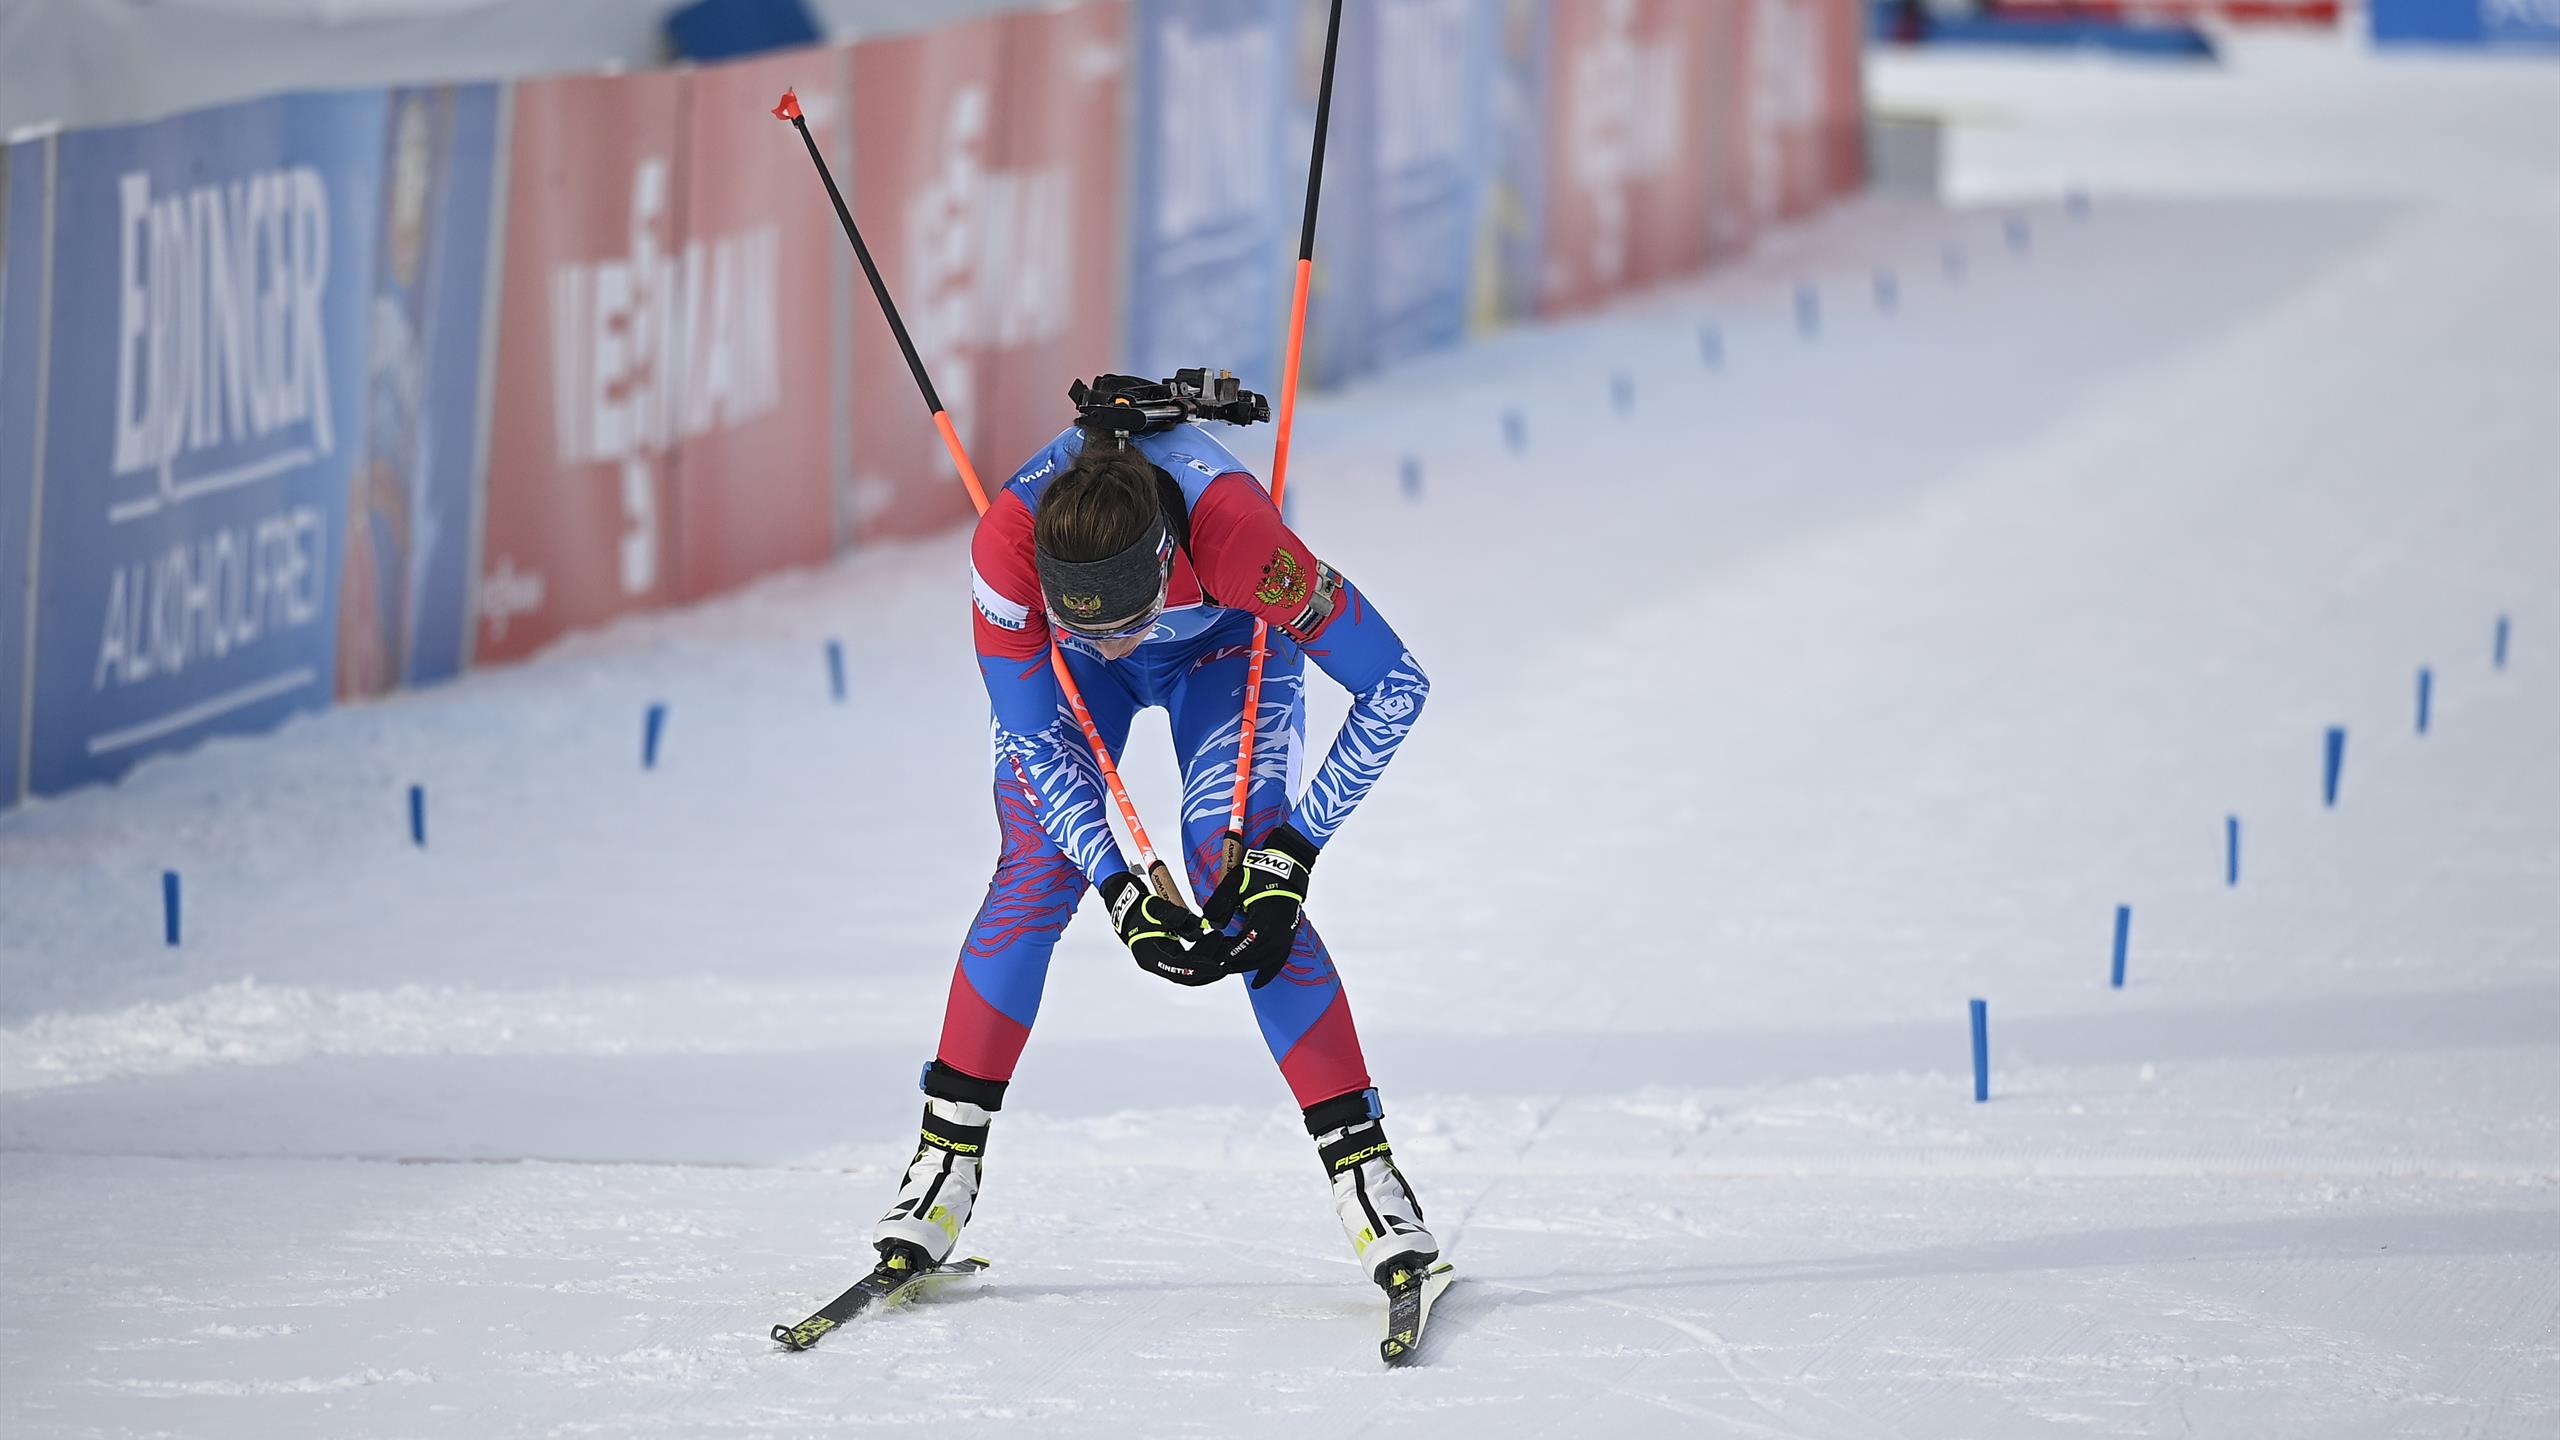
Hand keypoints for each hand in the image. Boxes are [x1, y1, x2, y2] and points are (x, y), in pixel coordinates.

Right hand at [1100, 871, 1220, 985]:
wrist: (1125, 908)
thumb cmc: (1140, 908)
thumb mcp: (1157, 908)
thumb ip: (1178, 916)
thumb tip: (1200, 928)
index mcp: (1151, 954)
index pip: (1179, 967)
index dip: (1200, 966)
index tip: (1219, 965)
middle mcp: (1155, 963)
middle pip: (1185, 975)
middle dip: (1208, 967)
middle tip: (1225, 950)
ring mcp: (1158, 963)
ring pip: (1186, 973)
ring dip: (1206, 964)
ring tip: (1222, 948)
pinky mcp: (1164, 959)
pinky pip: (1185, 967)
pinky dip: (1200, 961)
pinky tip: (1212, 950)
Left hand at [1202, 823, 1316, 988]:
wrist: (1287, 868)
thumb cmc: (1260, 873)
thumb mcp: (1236, 882)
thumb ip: (1221, 902)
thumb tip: (1209, 922)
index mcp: (1264, 919)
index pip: (1244, 943)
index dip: (1228, 952)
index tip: (1214, 956)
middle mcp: (1278, 931)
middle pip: (1254, 956)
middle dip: (1234, 962)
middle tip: (1216, 964)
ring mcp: (1285, 935)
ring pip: (1265, 961)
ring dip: (1246, 966)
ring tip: (1229, 967)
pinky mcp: (1288, 935)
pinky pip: (1279, 960)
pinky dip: (1267, 973)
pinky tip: (1257, 984)